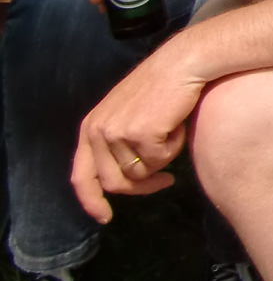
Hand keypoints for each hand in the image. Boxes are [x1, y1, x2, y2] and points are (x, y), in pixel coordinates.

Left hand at [71, 52, 205, 221]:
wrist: (183, 62)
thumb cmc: (161, 87)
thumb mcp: (126, 115)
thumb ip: (117, 143)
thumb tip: (128, 179)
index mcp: (90, 128)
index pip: (82, 177)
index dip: (91, 202)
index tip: (106, 217)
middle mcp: (98, 132)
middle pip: (115, 183)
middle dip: (142, 187)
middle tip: (166, 181)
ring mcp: (118, 133)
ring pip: (141, 174)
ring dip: (162, 160)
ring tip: (171, 133)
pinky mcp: (141, 134)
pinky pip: (161, 162)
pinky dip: (174, 149)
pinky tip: (177, 127)